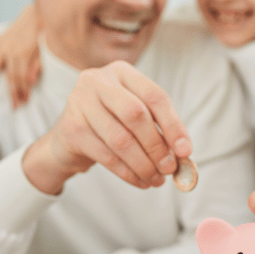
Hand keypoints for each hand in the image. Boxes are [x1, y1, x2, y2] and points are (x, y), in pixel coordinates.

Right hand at [0, 4, 41, 107]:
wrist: (35, 17)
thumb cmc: (41, 37)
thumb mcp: (43, 53)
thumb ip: (36, 67)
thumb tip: (31, 83)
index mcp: (25, 55)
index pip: (22, 78)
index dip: (23, 91)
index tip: (23, 102)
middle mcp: (12, 51)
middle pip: (11, 75)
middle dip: (13, 91)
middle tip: (14, 105)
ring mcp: (4, 45)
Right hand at [22, 60, 192, 194]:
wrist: (68, 140)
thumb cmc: (111, 125)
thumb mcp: (136, 118)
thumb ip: (159, 129)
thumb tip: (184, 153)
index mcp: (122, 72)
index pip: (155, 96)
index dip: (173, 125)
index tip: (186, 151)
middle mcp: (98, 81)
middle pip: (136, 114)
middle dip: (157, 146)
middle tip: (170, 168)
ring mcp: (80, 102)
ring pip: (120, 139)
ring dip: (144, 164)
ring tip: (157, 179)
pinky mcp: (70, 128)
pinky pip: (106, 156)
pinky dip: (128, 173)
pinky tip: (141, 181)